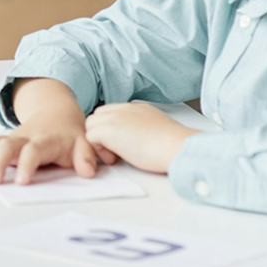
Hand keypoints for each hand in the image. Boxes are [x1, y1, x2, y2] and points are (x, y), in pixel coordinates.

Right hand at [0, 78, 110, 184]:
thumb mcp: (83, 142)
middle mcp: (24, 138)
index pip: (33, 150)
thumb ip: (86, 156)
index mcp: (45, 140)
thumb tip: (88, 171)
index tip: (21, 181)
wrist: (56, 113)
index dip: (26, 164)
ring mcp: (11, 138)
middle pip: (6, 144)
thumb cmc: (68, 134)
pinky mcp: (1, 142)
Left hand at [84, 104, 198, 174]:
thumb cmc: (172, 145)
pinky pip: (90, 137)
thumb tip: (136, 141)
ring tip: (116, 156)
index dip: (112, 129)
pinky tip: (115, 158)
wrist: (175, 145)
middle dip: (102, 133)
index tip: (121, 144)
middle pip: (98, 116)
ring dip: (99, 142)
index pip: (112, 112)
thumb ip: (141, 129)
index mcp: (136, 108)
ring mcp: (114, 117)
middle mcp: (124, 108)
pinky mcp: (107, 130)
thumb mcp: (155, 130)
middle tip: (116, 152)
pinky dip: (98, 150)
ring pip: (91, 125)